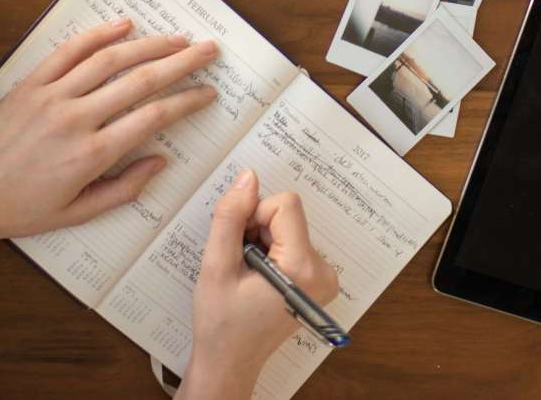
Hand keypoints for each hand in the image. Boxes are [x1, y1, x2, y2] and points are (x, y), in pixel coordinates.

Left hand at [0, 18, 216, 266]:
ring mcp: (51, 96)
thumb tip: (161, 162)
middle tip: (208, 50)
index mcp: (91, 154)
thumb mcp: (77, 213)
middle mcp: (75, 118)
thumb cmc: (19, 209)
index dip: (186, 101)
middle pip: (141, 80)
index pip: (153, 117)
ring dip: (149, 45)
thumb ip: (124, 188)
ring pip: (110, 60)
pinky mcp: (31, 84)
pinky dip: (98, 34)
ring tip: (177, 38)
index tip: (207, 92)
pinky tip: (123, 25)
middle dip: (182, 62)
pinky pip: (68, 51)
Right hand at [177, 169, 338, 399]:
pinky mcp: (317, 279)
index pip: (285, 205)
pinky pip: (293, 240)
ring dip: (262, 239)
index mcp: (303, 267)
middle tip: (240, 263)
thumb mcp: (216, 265)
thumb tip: (248, 177)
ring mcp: (324, 276)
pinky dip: (271, 249)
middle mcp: (323, 270)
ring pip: (288, 225)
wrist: (229, 362)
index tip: (240, 244)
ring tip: (247, 273)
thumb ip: (231, 216)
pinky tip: (257, 276)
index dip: (254, 216)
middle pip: (287, 214)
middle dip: (257, 229)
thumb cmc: (221, 322)